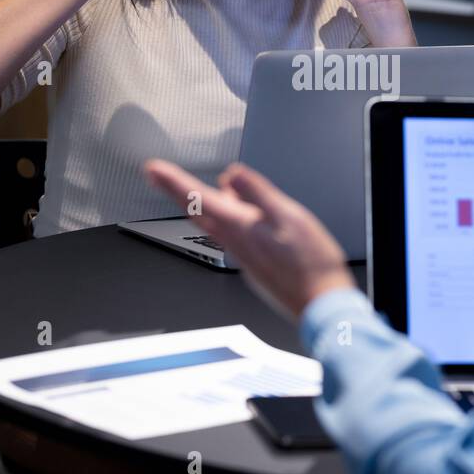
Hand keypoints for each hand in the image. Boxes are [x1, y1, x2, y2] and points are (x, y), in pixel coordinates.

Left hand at [144, 159, 355, 319]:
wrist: (321, 304)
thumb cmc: (312, 263)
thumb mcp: (289, 216)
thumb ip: (258, 193)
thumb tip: (232, 174)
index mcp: (241, 227)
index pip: (198, 199)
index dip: (173, 181)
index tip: (152, 169)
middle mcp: (235, 243)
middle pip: (197, 212)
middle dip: (175, 191)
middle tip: (157, 175)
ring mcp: (242, 256)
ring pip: (212, 223)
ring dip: (198, 203)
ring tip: (191, 186)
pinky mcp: (253, 264)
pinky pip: (228, 235)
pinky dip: (221, 216)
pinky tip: (230, 211)